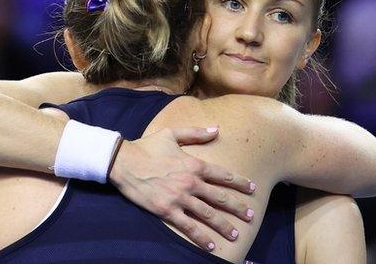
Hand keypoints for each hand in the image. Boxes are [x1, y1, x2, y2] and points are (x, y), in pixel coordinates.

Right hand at [109, 127, 255, 250]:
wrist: (123, 162)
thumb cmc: (147, 146)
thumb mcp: (172, 134)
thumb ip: (196, 133)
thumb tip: (216, 129)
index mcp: (194, 164)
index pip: (223, 175)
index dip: (240, 182)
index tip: (252, 188)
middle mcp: (190, 182)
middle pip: (220, 197)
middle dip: (238, 208)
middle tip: (251, 216)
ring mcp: (179, 198)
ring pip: (208, 214)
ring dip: (224, 225)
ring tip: (236, 234)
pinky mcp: (167, 210)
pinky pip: (188, 227)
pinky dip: (201, 237)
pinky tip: (211, 245)